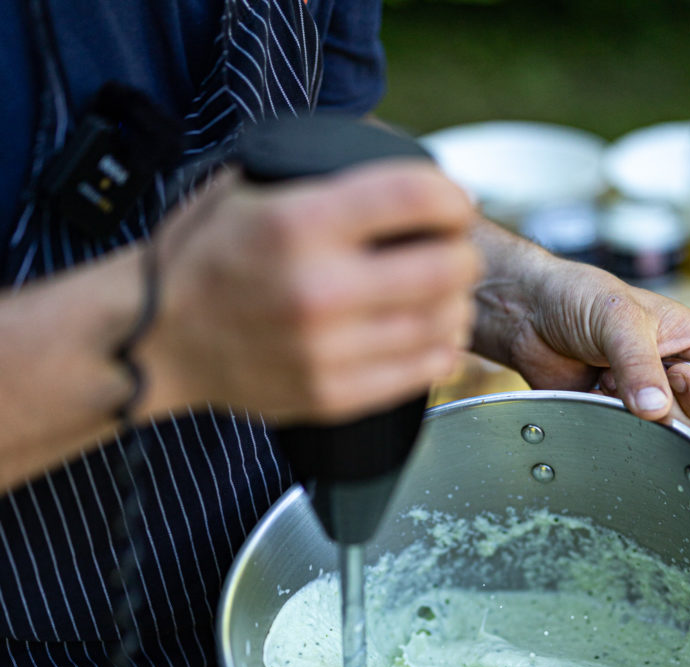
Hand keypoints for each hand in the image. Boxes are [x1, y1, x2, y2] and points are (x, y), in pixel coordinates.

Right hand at [140, 162, 482, 423]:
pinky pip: (419, 373)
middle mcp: (318, 290)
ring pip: (440, 324)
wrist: (155, 338)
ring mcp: (327, 351)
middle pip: (445, 267)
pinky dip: (439, 350)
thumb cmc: (200, 261)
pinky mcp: (332, 394)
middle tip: (453, 250)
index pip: (415, 199)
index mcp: (297, 225)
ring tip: (444, 295)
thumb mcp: (246, 188)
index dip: (451, 198)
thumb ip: (322, 179)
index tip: (453, 204)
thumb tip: (397, 176)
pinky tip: (432, 335)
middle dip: (460, 252)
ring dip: (455, 304)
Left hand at [470, 222, 689, 433]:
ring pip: (658, 432)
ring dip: (634, 416)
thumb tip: (656, 409)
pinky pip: (621, 437)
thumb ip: (639, 365)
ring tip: (606, 381)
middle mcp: (671, 373)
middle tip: (636, 383)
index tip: (683, 383)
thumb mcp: (618, 320)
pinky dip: (608, 424)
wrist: (524, 312)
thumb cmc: (577, 296)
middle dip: (668, 408)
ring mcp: (640, 397)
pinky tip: (590, 394)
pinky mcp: (609, 415)